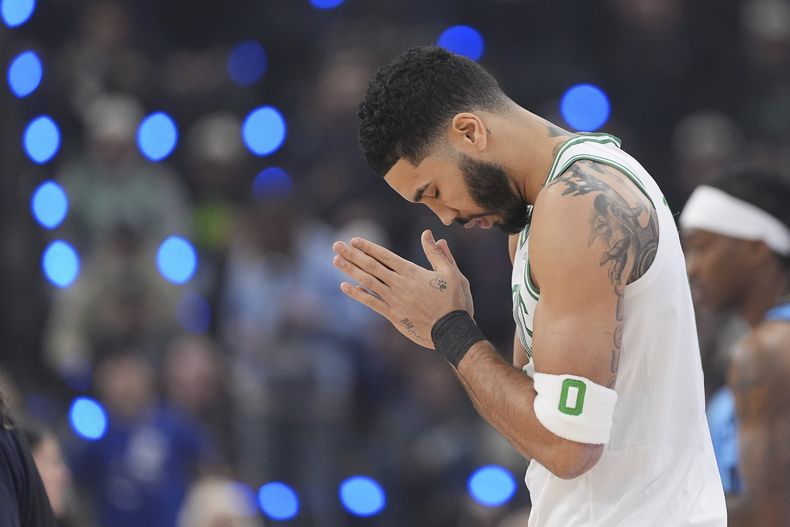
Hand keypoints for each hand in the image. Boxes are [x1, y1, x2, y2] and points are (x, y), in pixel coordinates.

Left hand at [332, 229, 473, 348]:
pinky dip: (357, 295)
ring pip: (367, 282)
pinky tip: (345, 287)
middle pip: (371, 266)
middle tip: (336, 245)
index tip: (354, 240)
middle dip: (352, 254)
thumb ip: (437, 253)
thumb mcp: (451, 273)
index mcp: (413, 272)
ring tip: (336, 260)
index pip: (385, 256)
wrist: (452, 330)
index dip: (368, 247)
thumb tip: (427, 234)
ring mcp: (395, 300)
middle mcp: (400, 284)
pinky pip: (371, 303)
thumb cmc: (455, 301)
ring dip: (350, 271)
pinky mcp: (393, 315)